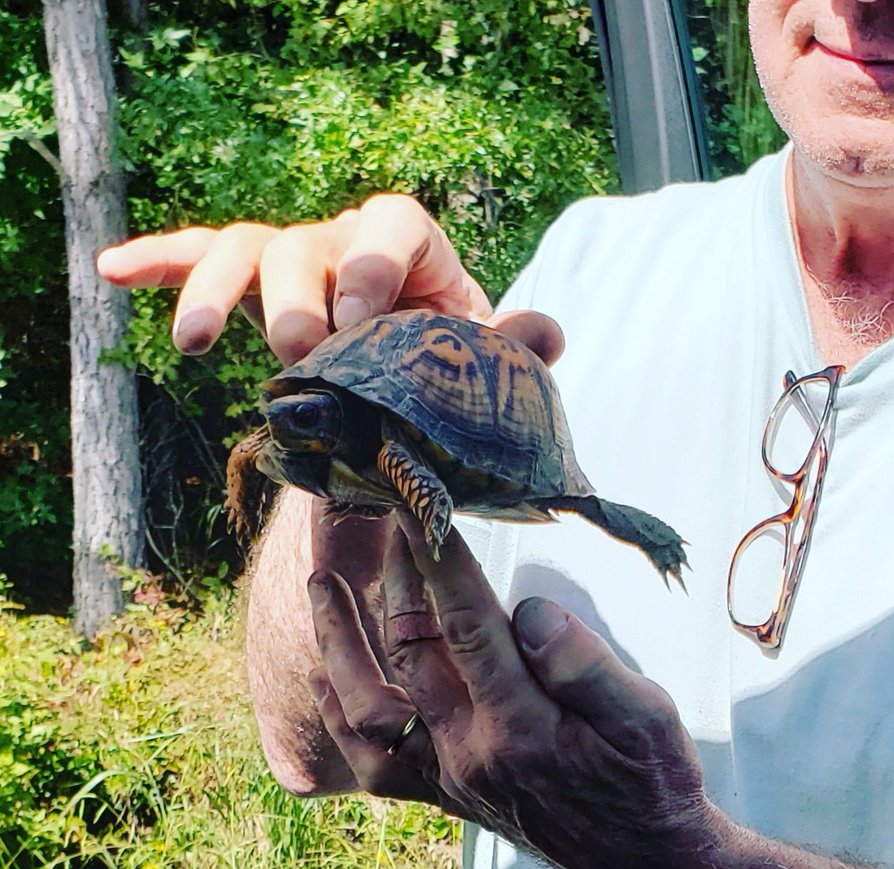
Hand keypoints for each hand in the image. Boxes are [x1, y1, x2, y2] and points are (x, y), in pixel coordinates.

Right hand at [96, 195, 491, 364]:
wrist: (414, 383)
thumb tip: (544, 333)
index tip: (359, 319)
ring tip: (191, 343)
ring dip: (211, 290)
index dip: (372, 263)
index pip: (391, 223)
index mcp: (411, 247)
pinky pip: (202, 261)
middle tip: (298, 354)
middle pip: (306, 244)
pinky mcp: (253, 285)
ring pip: (245, 251)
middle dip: (295, 297)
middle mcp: (344, 242)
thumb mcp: (488, 361)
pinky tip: (112, 272)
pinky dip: (160, 264)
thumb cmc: (451, 364)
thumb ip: (516, 346)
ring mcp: (294, 260)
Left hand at [305, 513, 719, 868]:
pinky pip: (373, 759)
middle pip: (410, 653)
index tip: (421, 507)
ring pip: (368, 709)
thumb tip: (531, 612)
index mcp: (521, 729)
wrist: (645, 861)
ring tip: (322, 585)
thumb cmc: (652, 780)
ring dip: (339, 643)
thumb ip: (585, 664)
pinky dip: (342, 713)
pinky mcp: (446, 794)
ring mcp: (450, 779)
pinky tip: (327, 673)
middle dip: (398, 578)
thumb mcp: (647, 716)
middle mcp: (470, 755)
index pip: (468, 626)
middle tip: (395, 522)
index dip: (441, 562)